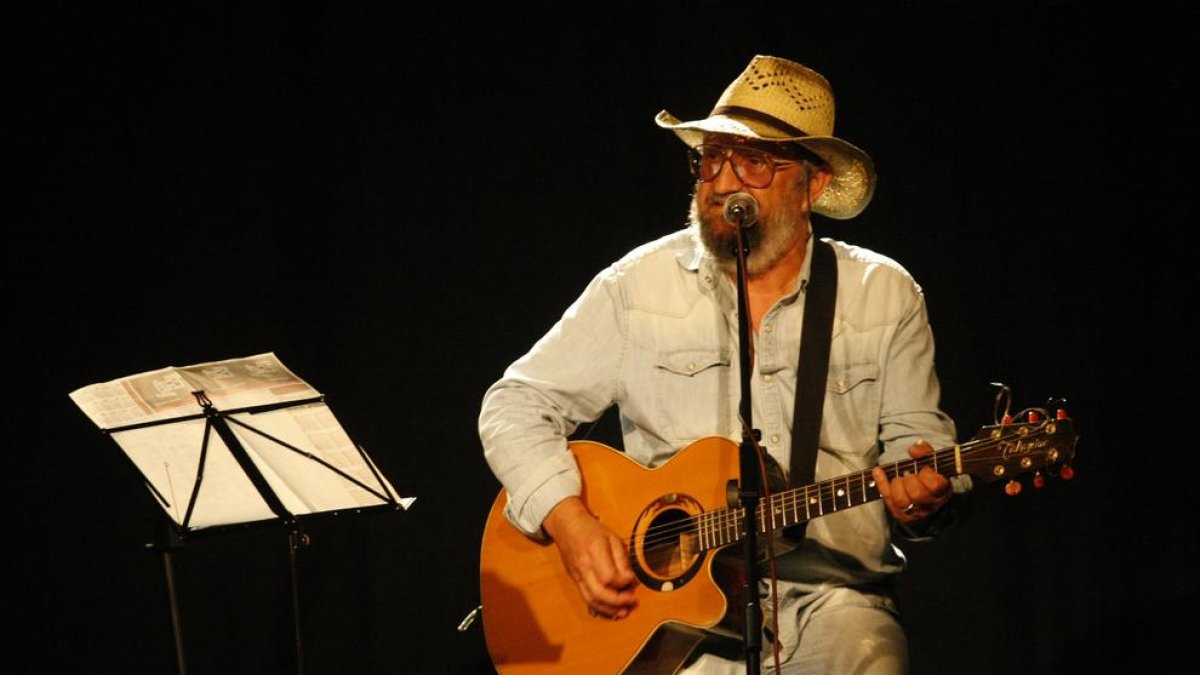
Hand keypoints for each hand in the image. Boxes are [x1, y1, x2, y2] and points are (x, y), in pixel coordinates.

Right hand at [542, 497, 637, 619]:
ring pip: (591, 600)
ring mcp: (576, 575)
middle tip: (632, 599)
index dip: (623, 582)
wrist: (567, 526)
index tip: (633, 579)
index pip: (609, 577)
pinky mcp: (574, 580)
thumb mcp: (612, 538)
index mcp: (594, 551)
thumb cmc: (592, 530)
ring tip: (623, 611)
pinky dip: (599, 607)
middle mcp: (583, 566)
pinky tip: (610, 610)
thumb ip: (622, 559)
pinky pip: (585, 598)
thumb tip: (630, 579)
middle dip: (617, 601)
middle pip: (599, 593)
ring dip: (609, 609)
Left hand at [872, 441, 951, 522]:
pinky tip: (878, 471)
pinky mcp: (902, 515)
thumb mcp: (933, 462)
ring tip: (898, 479)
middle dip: (909, 480)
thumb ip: (925, 452)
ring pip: (902, 501)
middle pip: (916, 494)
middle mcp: (930, 504)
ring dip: (896, 485)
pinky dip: (881, 483)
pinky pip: (889, 501)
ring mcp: (916, 512)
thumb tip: (914, 449)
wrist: (928, 497)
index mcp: (942, 490)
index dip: (926, 473)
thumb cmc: (930, 476)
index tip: (923, 468)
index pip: (934, 484)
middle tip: (909, 474)